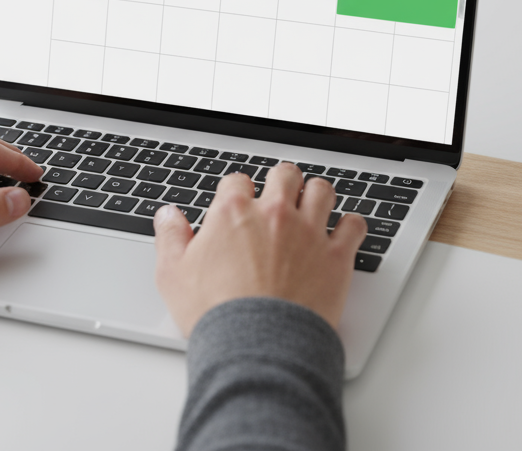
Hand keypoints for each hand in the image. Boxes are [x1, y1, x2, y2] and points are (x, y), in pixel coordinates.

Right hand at [153, 162, 366, 335]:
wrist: (257, 346)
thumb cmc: (216, 314)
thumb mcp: (173, 275)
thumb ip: (171, 238)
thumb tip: (167, 216)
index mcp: (233, 212)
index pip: (237, 180)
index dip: (236, 191)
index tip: (238, 203)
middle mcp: (274, 213)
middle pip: (284, 175)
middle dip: (281, 181)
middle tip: (279, 195)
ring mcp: (309, 233)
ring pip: (322, 191)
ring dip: (316, 195)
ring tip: (312, 205)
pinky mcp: (336, 257)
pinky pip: (354, 226)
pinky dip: (350, 226)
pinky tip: (344, 232)